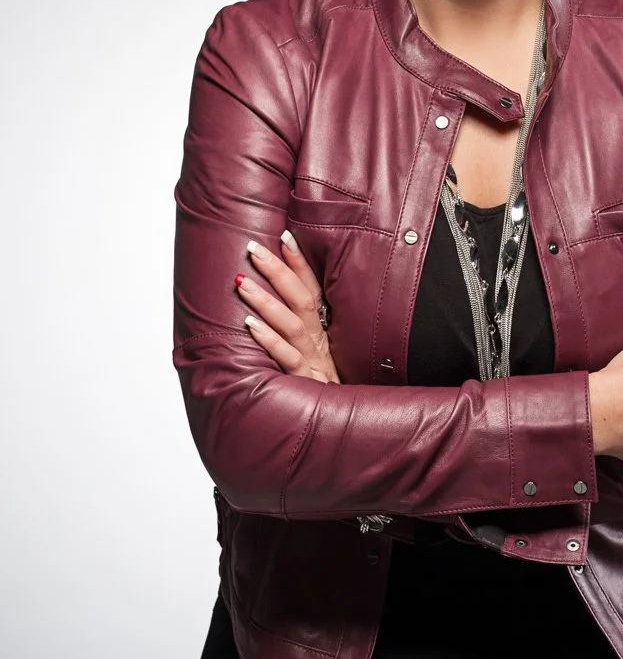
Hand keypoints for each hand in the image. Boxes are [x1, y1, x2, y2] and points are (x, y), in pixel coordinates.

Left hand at [234, 232, 340, 382]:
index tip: (284, 235)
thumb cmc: (322, 387)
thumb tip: (272, 302)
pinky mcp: (304, 381)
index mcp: (321, 330)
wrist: (344, 424)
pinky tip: (250, 325)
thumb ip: (300, 329)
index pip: (312, 287)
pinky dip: (268, 339)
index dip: (299, 261)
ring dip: (266, 300)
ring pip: (291, 323)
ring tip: (242, 281)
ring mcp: (313, 360)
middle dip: (277, 270)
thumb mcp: (316, 354)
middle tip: (253, 248)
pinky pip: (286, 357)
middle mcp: (318, 340)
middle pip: (300, 298)